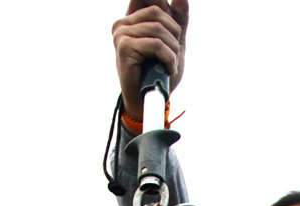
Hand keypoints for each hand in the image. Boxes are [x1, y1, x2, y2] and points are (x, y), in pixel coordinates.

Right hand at [112, 1, 188, 120]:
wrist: (148, 100)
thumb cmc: (159, 73)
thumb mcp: (173, 42)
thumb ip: (178, 19)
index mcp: (132, 18)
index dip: (164, 5)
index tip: (175, 28)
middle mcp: (123, 23)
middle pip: (158, 12)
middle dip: (173, 33)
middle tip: (174, 53)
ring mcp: (121, 34)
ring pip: (158, 29)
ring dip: (172, 50)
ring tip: (171, 64)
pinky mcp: (124, 47)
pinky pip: (155, 44)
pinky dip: (168, 58)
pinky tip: (168, 69)